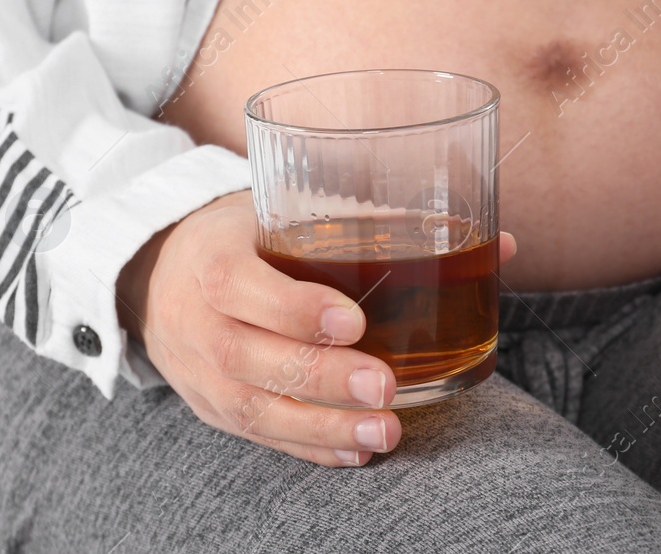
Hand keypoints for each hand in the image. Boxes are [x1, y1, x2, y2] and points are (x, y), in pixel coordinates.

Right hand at [116, 190, 517, 466]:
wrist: (158, 272)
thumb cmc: (246, 234)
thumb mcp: (288, 210)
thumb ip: (385, 223)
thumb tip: (503, 241)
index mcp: (210, 260)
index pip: (240, 287)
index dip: (294, 308)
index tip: (353, 320)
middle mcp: (196, 322)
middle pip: (251, 358)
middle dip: (322, 378)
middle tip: (385, 384)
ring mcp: (198, 373)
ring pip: (254, 408)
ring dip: (322, 426)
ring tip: (384, 431)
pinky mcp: (211, 407)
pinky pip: (258, 434)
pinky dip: (308, 446)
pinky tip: (356, 451)